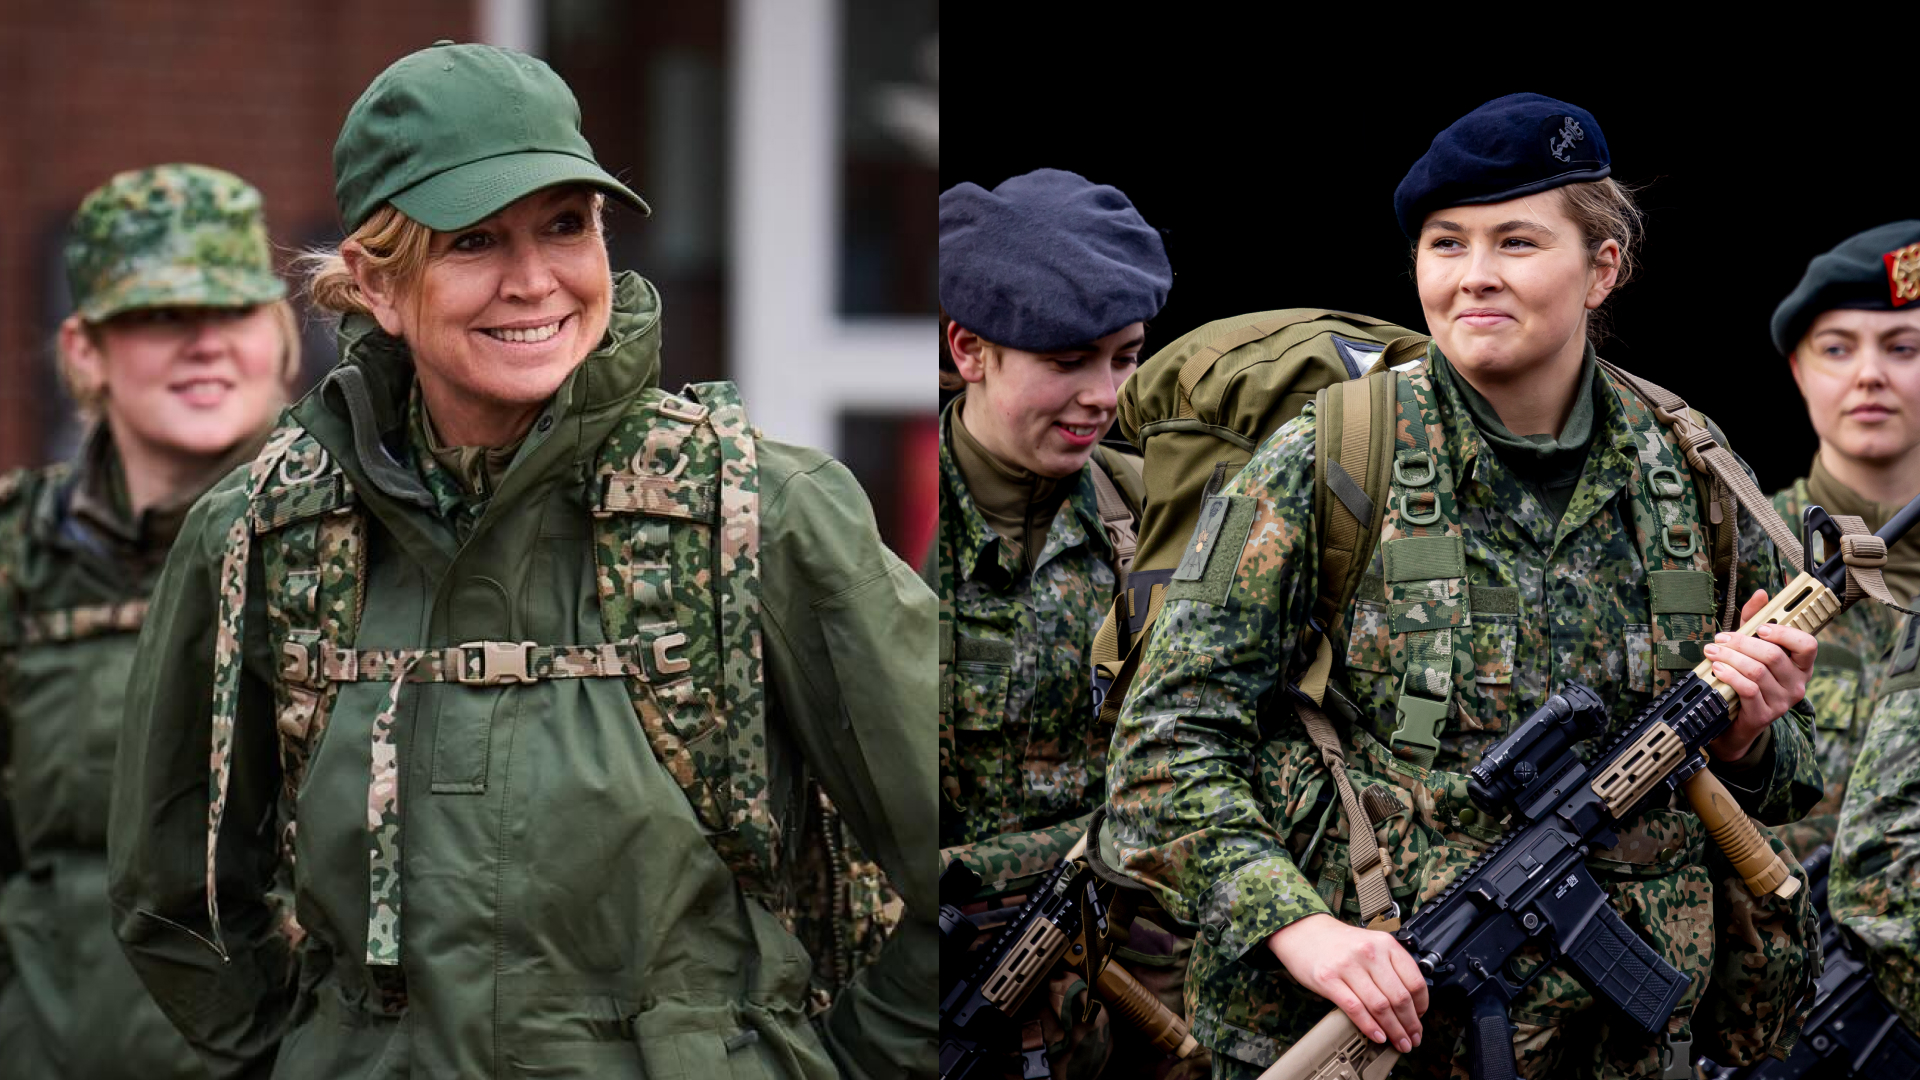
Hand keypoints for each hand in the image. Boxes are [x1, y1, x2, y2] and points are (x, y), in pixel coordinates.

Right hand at [1266, 913, 1428, 1053]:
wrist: (1304, 932)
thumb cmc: (1339, 943)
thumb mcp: (1371, 943)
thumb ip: (1390, 966)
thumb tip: (1410, 1003)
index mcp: (1385, 943)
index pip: (1414, 981)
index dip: (1422, 1006)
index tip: (1420, 1019)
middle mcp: (1369, 953)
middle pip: (1399, 997)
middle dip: (1410, 1024)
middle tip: (1413, 1039)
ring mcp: (1348, 966)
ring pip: (1380, 1006)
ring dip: (1394, 1030)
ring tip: (1400, 1043)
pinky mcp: (1328, 979)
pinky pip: (1355, 1009)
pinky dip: (1370, 1027)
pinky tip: (1378, 1036)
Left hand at [1703, 589, 1816, 761]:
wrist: (1737, 721)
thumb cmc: (1749, 678)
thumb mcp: (1752, 647)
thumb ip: (1756, 620)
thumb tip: (1761, 593)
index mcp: (1801, 664)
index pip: (1807, 645)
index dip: (1784, 634)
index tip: (1761, 628)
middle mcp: (1797, 683)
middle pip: (1773, 656)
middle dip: (1742, 643)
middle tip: (1720, 639)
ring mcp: (1783, 701)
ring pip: (1757, 671)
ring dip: (1730, 658)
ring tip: (1712, 651)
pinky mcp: (1765, 714)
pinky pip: (1748, 690)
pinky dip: (1729, 676)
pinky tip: (1717, 669)